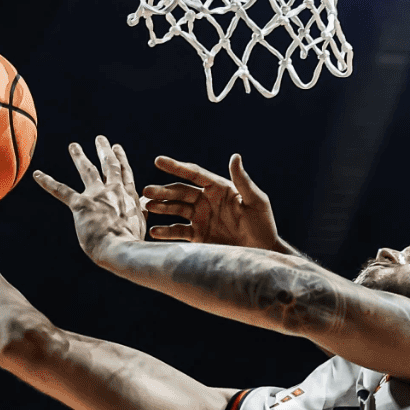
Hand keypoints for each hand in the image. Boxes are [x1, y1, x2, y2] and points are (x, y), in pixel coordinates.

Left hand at [33, 136, 146, 263]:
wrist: (121, 248)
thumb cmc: (131, 242)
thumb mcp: (141, 223)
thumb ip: (141, 209)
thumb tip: (147, 200)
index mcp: (129, 197)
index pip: (125, 173)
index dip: (121, 159)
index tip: (117, 147)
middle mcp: (114, 191)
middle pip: (110, 165)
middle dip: (104, 150)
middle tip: (100, 139)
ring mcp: (97, 195)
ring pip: (88, 170)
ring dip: (80, 156)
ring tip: (74, 146)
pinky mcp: (80, 204)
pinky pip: (61, 190)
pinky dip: (48, 182)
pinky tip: (37, 174)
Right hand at [142, 153, 291, 251]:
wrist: (262, 252)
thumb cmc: (263, 224)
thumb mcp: (256, 201)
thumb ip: (243, 181)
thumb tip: (235, 156)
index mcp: (219, 189)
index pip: (194, 174)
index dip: (176, 167)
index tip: (158, 161)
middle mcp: (206, 201)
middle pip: (180, 192)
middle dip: (163, 191)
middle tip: (146, 190)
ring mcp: (200, 218)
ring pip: (175, 209)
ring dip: (161, 207)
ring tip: (147, 207)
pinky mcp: (198, 236)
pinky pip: (178, 231)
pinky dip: (165, 231)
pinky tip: (154, 231)